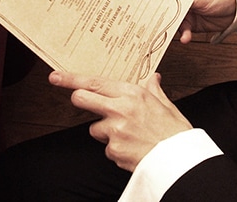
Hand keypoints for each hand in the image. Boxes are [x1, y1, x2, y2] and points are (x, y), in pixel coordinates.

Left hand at [50, 71, 191, 171]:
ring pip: (95, 128)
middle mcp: (120, 109)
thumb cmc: (174, 132)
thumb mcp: (165, 104)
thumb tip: (152, 77)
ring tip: (129, 135)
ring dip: (106, 132)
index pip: (94, 82)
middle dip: (79, 99)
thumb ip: (153, 89)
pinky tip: (132, 148)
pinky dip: (116, 149)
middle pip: (82, 99)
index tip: (55, 76)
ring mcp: (114, 131)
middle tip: (87, 103)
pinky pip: (107, 148)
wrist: (180, 160)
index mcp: (132, 94)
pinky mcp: (113, 150)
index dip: (71, 79)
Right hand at [158, 0, 236, 42]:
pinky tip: (185, 37)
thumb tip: (166, 2)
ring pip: (168, 18)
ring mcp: (182, 9)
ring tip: (169, 31)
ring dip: (169, 26)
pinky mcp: (188, 22)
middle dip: (153, 11)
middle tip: (146, 18)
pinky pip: (180, 30)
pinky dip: (182, 34)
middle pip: (159, 2)